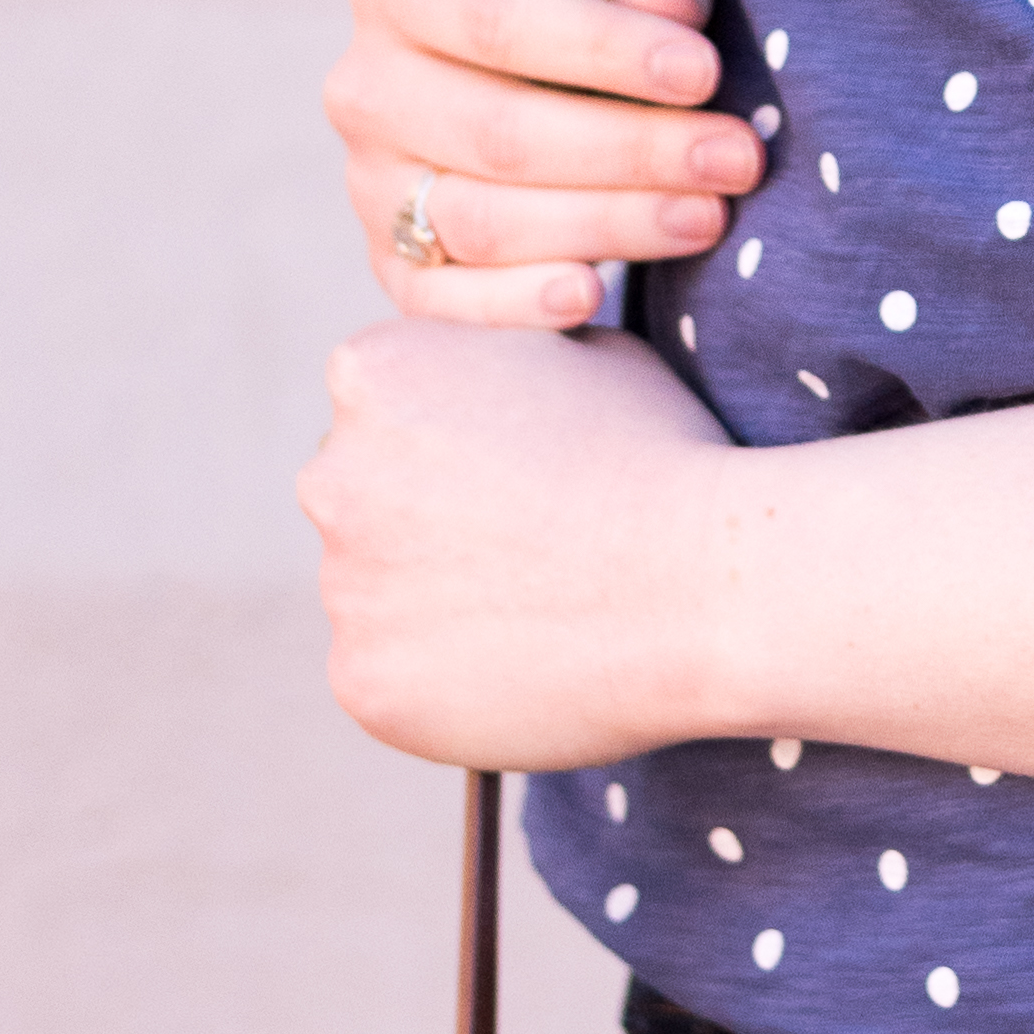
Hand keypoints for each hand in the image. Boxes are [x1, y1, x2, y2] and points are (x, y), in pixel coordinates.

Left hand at [304, 315, 734, 766]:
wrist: (702, 584)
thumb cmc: (661, 455)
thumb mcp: (582, 351)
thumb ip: (500, 355)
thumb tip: (494, 372)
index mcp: (372, 374)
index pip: (380, 407)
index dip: (451, 437)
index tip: (514, 465)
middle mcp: (331, 474)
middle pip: (361, 498)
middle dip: (423, 517)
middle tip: (526, 544)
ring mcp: (341, 586)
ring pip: (376, 593)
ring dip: (434, 599)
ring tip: (540, 607)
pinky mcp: (362, 682)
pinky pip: (392, 677)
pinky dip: (443, 677)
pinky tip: (525, 663)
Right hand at [325, 0, 764, 326]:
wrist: (538, 84)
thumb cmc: (592, 7)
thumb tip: (670, 11)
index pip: (493, 18)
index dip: (602, 49)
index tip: (703, 73)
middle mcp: (365, 85)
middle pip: (498, 132)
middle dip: (632, 150)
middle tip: (737, 158)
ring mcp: (370, 186)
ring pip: (483, 222)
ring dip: (608, 225)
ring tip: (709, 215)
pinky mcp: (393, 268)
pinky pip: (448, 304)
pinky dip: (520, 304)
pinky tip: (597, 293)